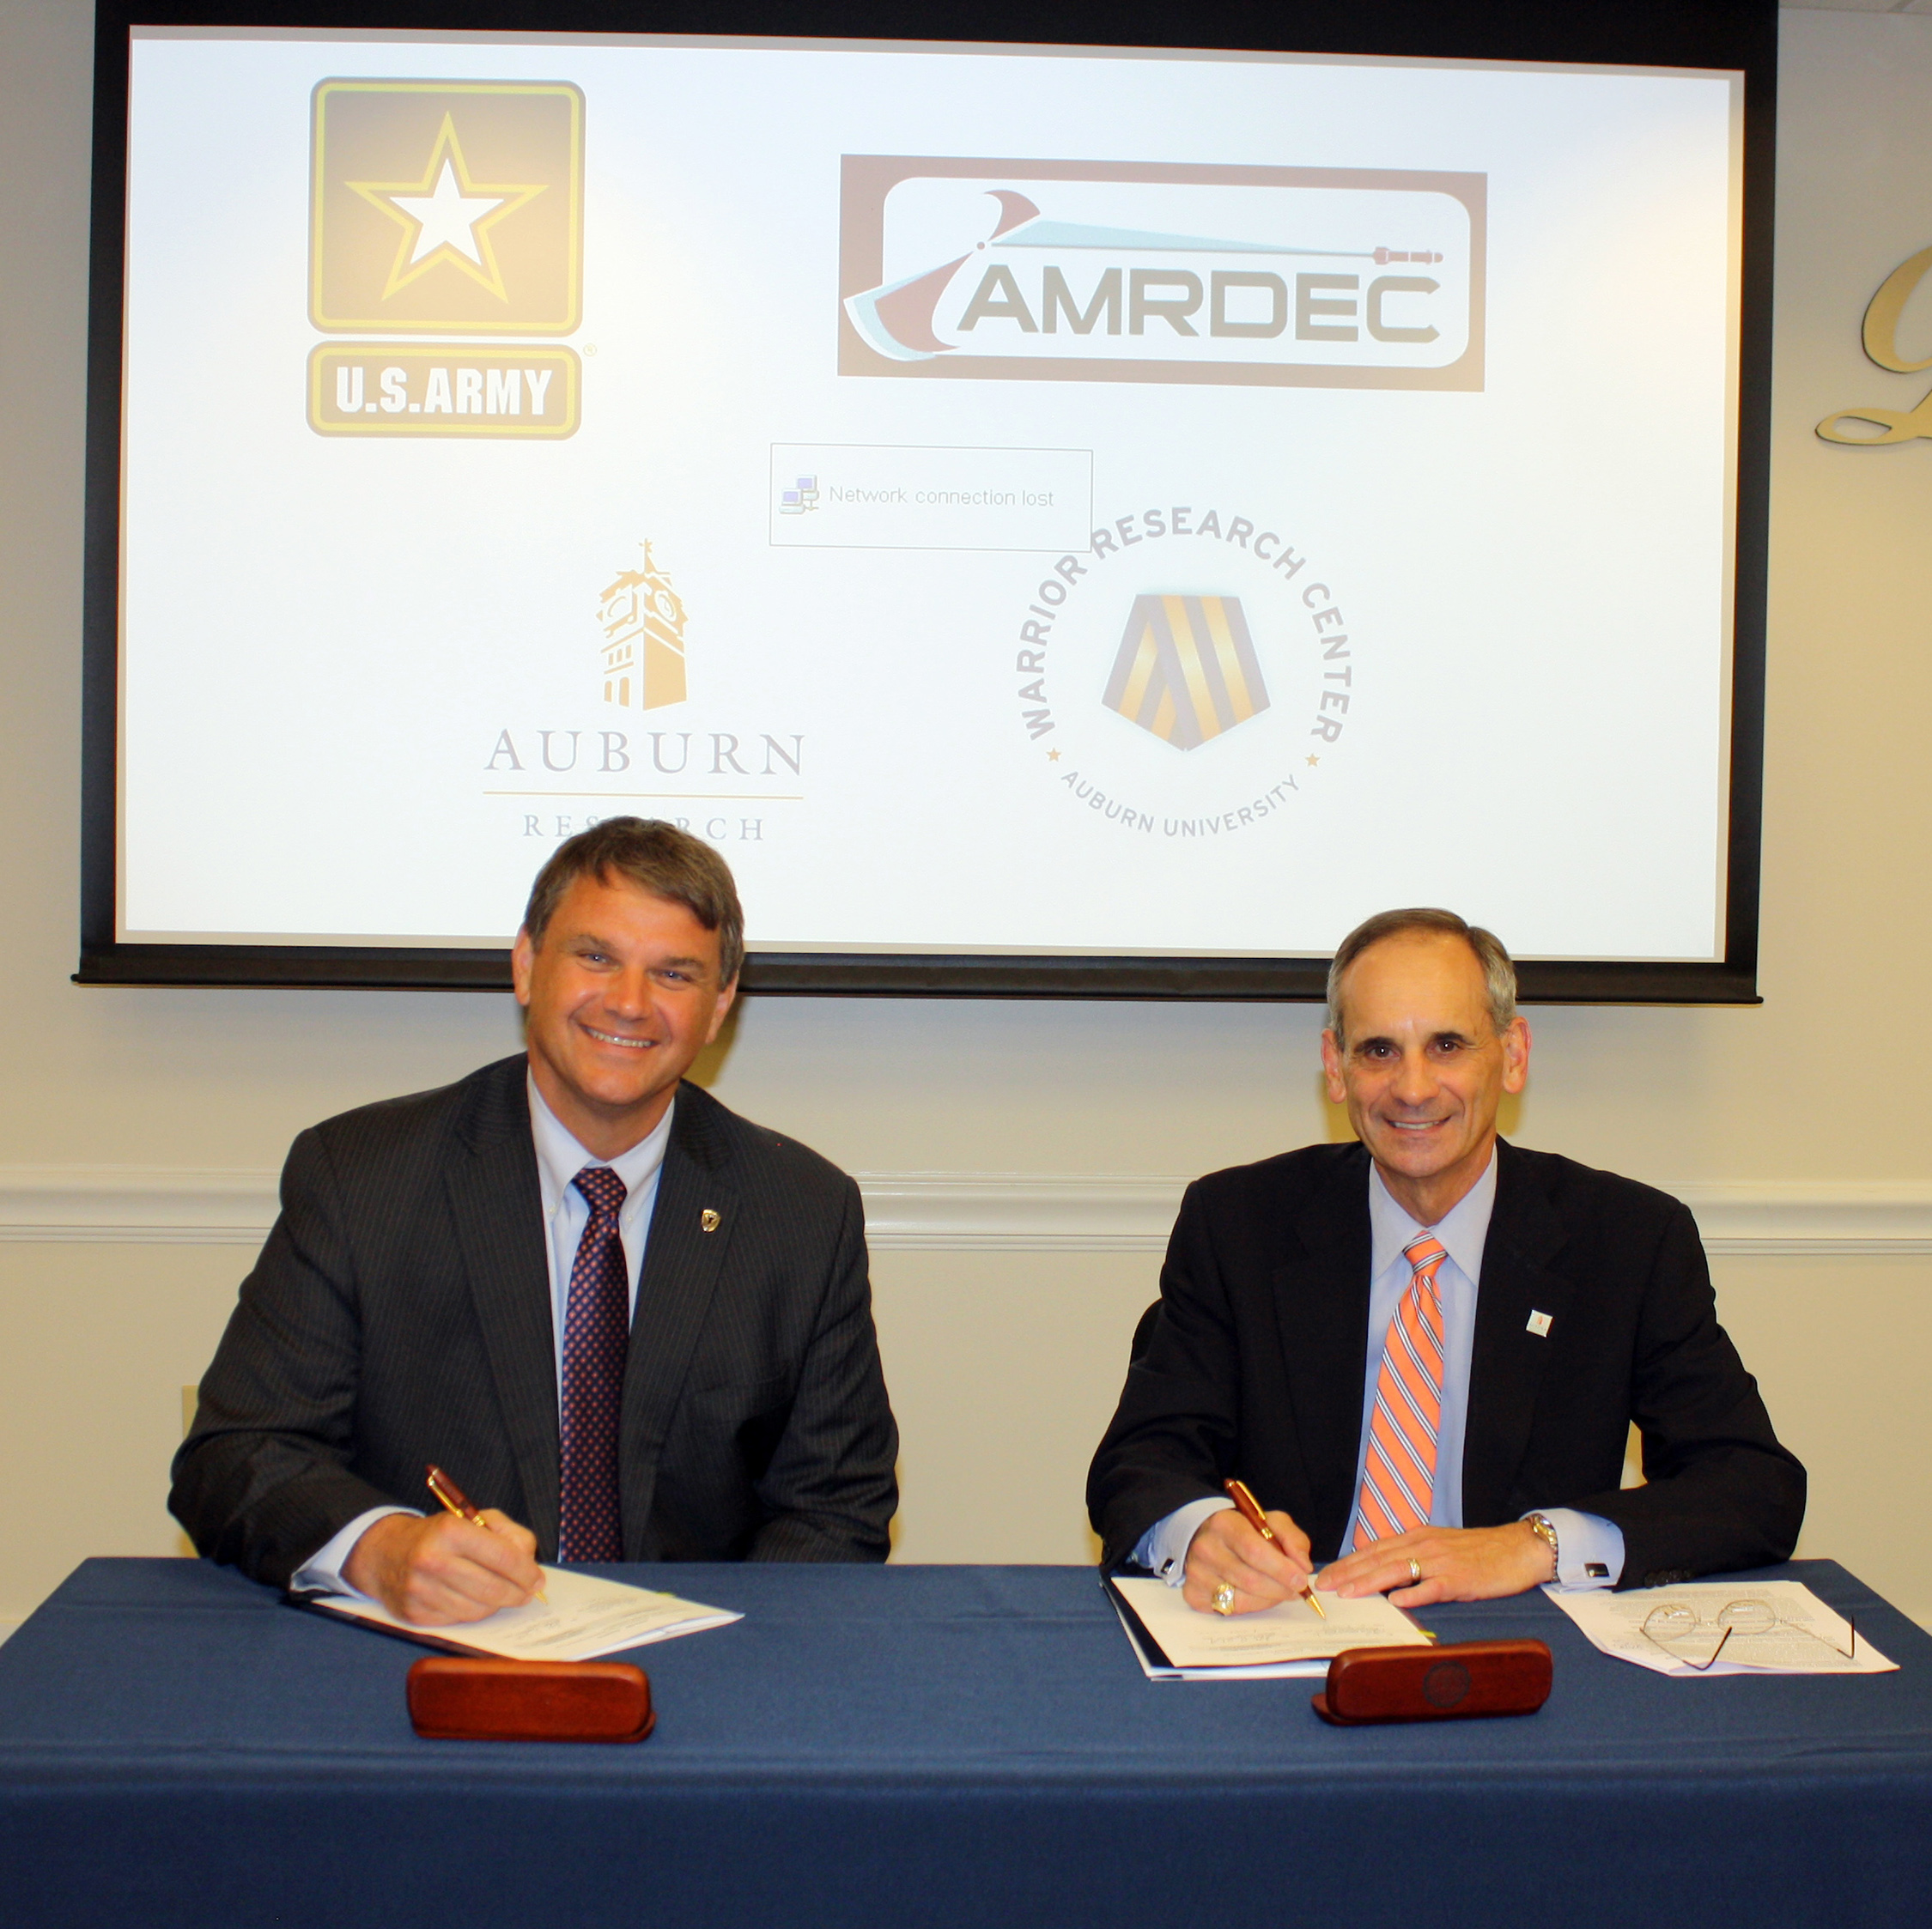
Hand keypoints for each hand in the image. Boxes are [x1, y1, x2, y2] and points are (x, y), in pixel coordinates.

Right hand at [343, 1510, 543, 1624]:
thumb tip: (529, 1564)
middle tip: (527, 1593)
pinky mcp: (414, 1614)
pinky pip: (457, 1621)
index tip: (537, 1580)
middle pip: (492, 1588)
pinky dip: (472, 1613)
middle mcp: (433, 1560)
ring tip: (502, 1595)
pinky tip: (475, 1600)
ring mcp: (420, 1590)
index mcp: (450, 1530)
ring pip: (477, 1610)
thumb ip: (509, 1534)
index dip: (526, 1572)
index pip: (502, 1557)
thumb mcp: (474, 1518)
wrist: (385, 1552)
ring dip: (496, 1605)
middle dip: (518, 1593)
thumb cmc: (439, 1535)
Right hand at [1181, 1504, 1313, 1614]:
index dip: (1281, 1569)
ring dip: (1269, 1599)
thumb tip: (1303, 1565)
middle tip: (1296, 1590)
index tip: (1301, 1579)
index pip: (1255, 1550)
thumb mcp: (1269, 1522)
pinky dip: (1251, 1607)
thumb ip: (1292, 1538)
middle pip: (1250, 1579)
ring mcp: (1196, 1573)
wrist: (1204, 1537)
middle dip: (1280, 1589)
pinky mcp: (1193, 1594)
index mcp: (1224, 1524)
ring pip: (1242, 1599)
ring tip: (1278, 1591)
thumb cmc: (1243, 1531)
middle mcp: (1206, 1548)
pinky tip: (1256, 1595)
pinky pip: (1230, 1610)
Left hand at [1315, 1521, 1555, 1607]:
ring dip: (1370, 1582)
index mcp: (1417, 1538)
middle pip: (1379, 1558)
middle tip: (1324, 1585)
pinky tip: (1397, 1601)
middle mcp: (1424, 1545)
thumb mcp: (1439, 1548)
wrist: (1518, 1549)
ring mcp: (1441, 1562)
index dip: (1348, 1562)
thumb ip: (1413, 1558)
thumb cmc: (1479, 1552)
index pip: (1374, 1550)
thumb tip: (1385, 1577)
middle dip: (1348, 1573)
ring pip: (1398, 1570)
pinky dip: (1414, 1593)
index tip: (1326, 1575)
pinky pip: (1434, 1587)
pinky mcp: (1460, 1579)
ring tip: (1347, 1593)